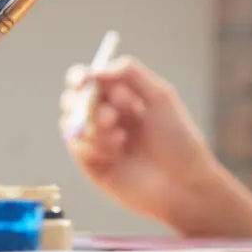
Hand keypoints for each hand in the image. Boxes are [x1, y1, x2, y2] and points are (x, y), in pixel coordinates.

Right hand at [60, 57, 222, 226]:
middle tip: (111, 116)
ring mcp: (97, 141)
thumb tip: (97, 69)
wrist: (181, 182)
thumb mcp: (160, 96)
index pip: (91, 80)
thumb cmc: (177, 138)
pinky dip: (94, 145)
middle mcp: (107, 118)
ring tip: (121, 139)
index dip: (81, 76)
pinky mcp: (91, 165)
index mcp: (123, 99)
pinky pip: (76, 146)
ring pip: (71, 121)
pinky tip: (117, 153)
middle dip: (86, 103)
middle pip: (74, 99)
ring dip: (94, 126)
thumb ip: (130, 74)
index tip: (82, 79)